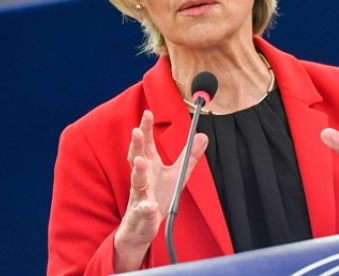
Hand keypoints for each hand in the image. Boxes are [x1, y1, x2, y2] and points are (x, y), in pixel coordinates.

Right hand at [113, 110, 208, 271]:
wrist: (143, 225)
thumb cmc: (157, 195)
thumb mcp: (177, 174)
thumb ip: (189, 156)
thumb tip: (202, 136)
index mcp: (149, 165)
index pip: (146, 144)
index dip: (146, 128)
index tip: (147, 113)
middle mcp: (142, 177)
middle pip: (136, 157)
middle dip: (137, 144)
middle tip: (137, 131)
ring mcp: (140, 194)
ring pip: (136, 181)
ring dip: (138, 171)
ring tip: (140, 162)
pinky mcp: (141, 213)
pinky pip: (143, 210)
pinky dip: (146, 208)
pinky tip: (150, 206)